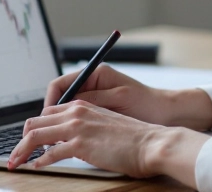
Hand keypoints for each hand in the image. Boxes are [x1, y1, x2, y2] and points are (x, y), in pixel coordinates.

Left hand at [8, 99, 209, 185]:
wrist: (152, 143)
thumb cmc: (135, 138)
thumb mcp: (106, 124)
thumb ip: (87, 126)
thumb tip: (72, 141)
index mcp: (83, 105)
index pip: (48, 112)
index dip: (35, 127)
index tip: (29, 142)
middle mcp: (77, 112)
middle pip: (36, 122)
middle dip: (21, 139)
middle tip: (15, 154)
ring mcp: (77, 127)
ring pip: (36, 136)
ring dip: (21, 150)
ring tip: (15, 162)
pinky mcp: (81, 144)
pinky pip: (50, 153)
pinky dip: (39, 161)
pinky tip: (35, 167)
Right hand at [46, 64, 211, 129]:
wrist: (166, 113)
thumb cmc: (147, 103)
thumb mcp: (119, 99)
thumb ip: (94, 99)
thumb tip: (69, 103)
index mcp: (96, 74)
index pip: (61, 83)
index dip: (50, 100)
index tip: (46, 117)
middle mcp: (93, 83)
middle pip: (61, 96)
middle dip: (50, 113)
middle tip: (45, 132)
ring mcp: (95, 97)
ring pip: (67, 108)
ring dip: (59, 122)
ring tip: (54, 138)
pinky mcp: (99, 109)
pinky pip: (77, 116)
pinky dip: (70, 126)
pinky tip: (69, 138)